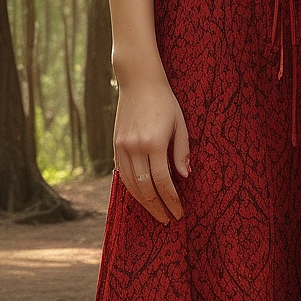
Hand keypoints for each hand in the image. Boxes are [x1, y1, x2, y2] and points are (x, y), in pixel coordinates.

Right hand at [113, 71, 190, 223]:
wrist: (139, 81)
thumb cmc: (165, 101)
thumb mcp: (180, 124)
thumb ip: (181, 152)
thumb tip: (185, 177)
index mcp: (154, 143)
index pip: (163, 182)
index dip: (171, 201)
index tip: (179, 213)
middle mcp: (135, 147)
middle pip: (145, 188)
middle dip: (157, 207)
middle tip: (168, 220)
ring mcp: (122, 147)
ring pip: (131, 185)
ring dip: (143, 202)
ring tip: (156, 212)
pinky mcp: (116, 145)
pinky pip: (123, 174)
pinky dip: (132, 188)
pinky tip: (142, 196)